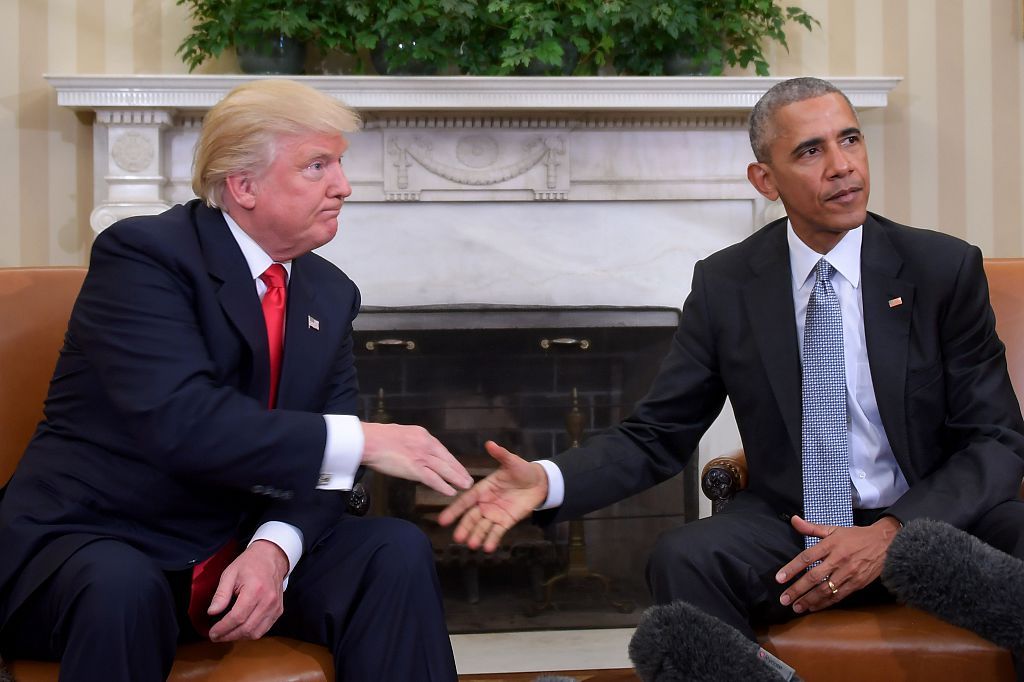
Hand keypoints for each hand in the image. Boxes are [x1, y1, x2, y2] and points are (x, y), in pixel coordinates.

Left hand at [207, 540, 288, 641]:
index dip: (223, 628)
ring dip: (239, 637)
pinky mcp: (278, 610)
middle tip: (216, 636)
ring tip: (227, 634)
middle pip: (247, 628)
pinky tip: (241, 629)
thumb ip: (221, 594)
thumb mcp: (230, 574)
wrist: (271, 557)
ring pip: (256, 633)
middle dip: (228, 636)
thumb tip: (212, 612)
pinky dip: (251, 633)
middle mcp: (268, 601)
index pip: (237, 617)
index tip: (212, 633)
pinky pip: (264, 629)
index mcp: (255, 590)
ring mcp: (275, 607)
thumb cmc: (250, 563)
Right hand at [361, 422, 472, 495]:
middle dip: (459, 470)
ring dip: (457, 479)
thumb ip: (410, 441)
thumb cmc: (377, 438)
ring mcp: (421, 456)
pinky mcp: (415, 468)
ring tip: (466, 486)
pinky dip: (444, 486)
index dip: (451, 461)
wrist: (369, 441)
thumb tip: (412, 449)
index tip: (458, 467)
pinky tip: (451, 492)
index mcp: (422, 435)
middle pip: (447, 459)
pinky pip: (433, 479)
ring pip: (444, 469)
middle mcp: (426, 445)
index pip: (441, 450)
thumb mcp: (400, 433)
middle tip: (468, 478)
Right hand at [437, 441, 547, 552]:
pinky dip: (492, 539)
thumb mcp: (512, 462)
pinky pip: (497, 532)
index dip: (454, 511)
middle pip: (472, 517)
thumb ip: (501, 454)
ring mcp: (495, 514)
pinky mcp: (506, 521)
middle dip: (464, 527)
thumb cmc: (522, 470)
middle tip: (458, 539)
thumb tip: (490, 443)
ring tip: (472, 545)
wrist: (539, 482)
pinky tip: (488, 548)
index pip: (465, 501)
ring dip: (477, 536)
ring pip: (482, 527)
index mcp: (483, 489)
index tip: (442, 520)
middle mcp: (485, 503)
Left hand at [776, 515, 900, 613]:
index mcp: (831, 544)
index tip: (779, 579)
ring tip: (796, 607)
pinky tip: (813, 607)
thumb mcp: (834, 529)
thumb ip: (812, 528)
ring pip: (826, 590)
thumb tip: (794, 520)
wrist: (885, 543)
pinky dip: (825, 603)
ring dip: (809, 600)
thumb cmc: (856, 536)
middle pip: (814, 577)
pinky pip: (838, 596)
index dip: (791, 568)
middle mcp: (839, 559)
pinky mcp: (857, 584)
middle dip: (798, 589)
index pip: (807, 557)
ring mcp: (849, 573)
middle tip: (784, 599)